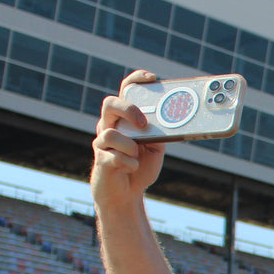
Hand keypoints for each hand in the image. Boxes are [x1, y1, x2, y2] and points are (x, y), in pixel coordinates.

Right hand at [90, 70, 166, 207]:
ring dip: (130, 147)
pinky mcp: (101, 160)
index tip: (151, 78)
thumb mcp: (155, 148)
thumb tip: (172, 122)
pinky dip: (129, 164)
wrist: (125, 195)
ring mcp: (102, 142)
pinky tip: (131, 169)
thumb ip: (159, 134)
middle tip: (143, 124)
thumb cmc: (139, 167)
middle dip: (129, 111)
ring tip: (135, 157)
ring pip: (111, 134)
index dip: (136, 80)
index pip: (125, 92)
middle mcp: (109, 126)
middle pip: (110, 104)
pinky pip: (115, 157)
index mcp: (124, 120)